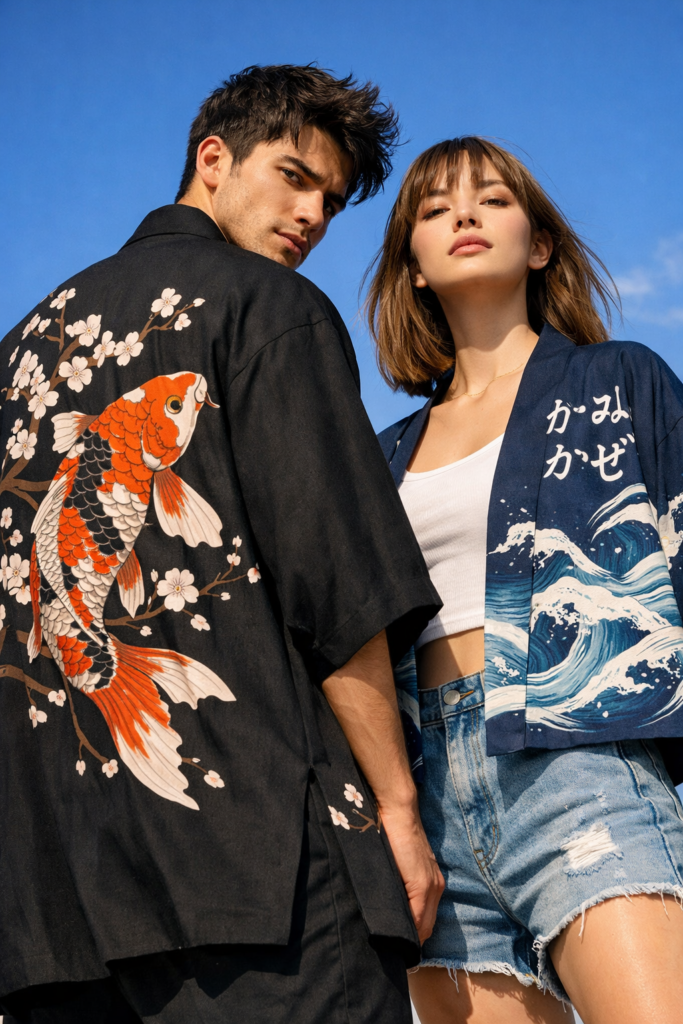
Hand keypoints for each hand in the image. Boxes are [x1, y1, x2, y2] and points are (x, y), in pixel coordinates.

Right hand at [380, 801, 444, 943]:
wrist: (398, 812)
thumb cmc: (394, 834)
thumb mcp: (402, 865)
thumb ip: (402, 885)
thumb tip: (390, 908)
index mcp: (433, 883)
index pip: (426, 920)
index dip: (413, 935)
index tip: (398, 944)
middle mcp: (437, 887)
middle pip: (427, 928)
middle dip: (411, 940)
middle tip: (393, 950)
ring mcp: (431, 886)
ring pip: (423, 925)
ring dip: (408, 936)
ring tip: (391, 945)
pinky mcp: (421, 883)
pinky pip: (416, 916)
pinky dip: (406, 928)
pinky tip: (392, 932)